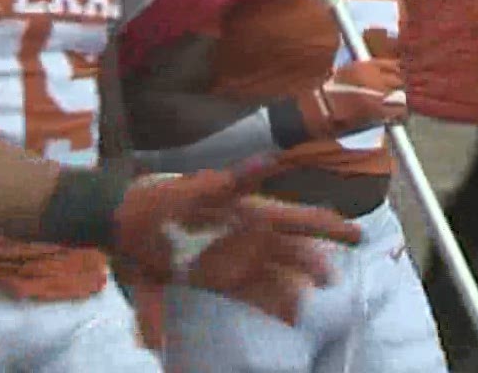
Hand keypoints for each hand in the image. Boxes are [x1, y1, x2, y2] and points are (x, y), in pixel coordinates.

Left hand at [112, 170, 362, 324]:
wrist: (121, 221)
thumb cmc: (161, 200)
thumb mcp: (197, 187)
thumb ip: (234, 179)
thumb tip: (270, 159)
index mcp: (247, 209)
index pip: (296, 218)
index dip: (327, 225)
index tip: (356, 234)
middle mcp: (246, 234)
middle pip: (291, 251)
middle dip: (316, 264)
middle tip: (337, 281)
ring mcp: (233, 257)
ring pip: (276, 275)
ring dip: (296, 289)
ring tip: (317, 306)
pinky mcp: (217, 278)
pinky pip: (252, 293)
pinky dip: (271, 304)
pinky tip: (289, 317)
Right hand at [292, 57, 405, 141]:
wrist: (319, 110)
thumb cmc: (328, 92)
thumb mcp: (344, 73)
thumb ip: (362, 72)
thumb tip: (377, 74)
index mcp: (365, 65)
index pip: (395, 65)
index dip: (402, 73)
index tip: (404, 79)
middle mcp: (374, 77)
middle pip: (401, 80)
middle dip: (405, 87)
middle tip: (405, 95)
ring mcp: (377, 94)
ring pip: (403, 96)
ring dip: (405, 102)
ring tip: (404, 108)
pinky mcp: (377, 111)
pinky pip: (398, 112)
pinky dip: (401, 116)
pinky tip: (400, 119)